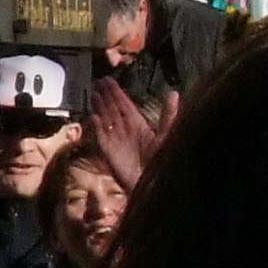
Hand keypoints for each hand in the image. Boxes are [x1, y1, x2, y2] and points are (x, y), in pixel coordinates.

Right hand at [89, 77, 176, 192]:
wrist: (154, 185)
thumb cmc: (162, 162)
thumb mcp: (166, 136)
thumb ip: (168, 115)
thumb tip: (174, 94)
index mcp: (139, 126)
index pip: (125, 105)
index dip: (117, 93)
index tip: (109, 81)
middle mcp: (126, 131)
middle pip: (113, 110)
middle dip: (106, 96)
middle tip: (98, 82)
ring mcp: (116, 142)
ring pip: (106, 120)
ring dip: (100, 108)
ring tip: (94, 94)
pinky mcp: (109, 153)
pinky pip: (101, 138)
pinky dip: (97, 128)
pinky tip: (93, 118)